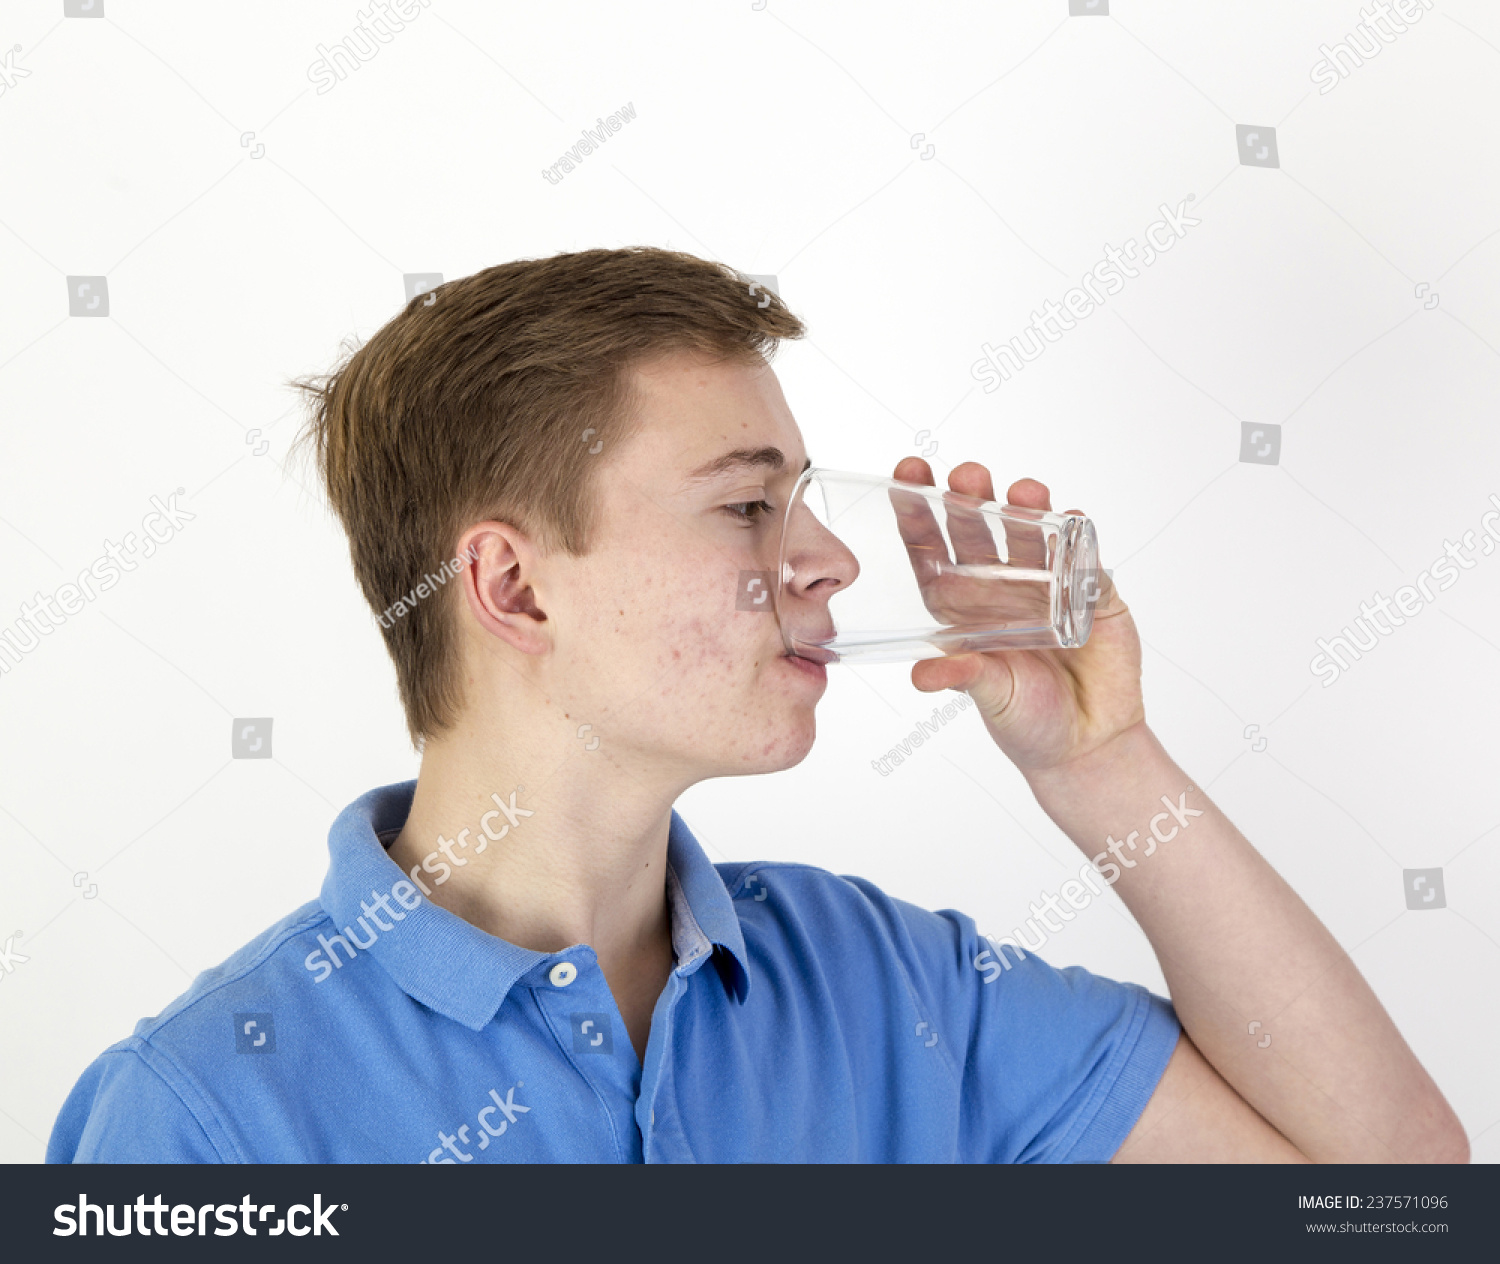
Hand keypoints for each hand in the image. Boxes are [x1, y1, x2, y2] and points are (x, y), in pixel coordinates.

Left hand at [892, 457, 1144, 775]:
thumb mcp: (990, 696)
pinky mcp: (1092, 593)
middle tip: (967, 475)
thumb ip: (963, 677)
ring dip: (1027, 509)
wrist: (1088, 745)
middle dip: (972, 499)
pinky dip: (1079, 536)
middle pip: (981, 532)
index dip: (918, 513)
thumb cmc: (1027, 722)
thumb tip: (923, 676)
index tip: (906, 474)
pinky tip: (1073, 519)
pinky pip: (1084, 556)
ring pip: (1033, 535)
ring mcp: (1048, 586)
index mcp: (962, 607)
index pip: (934, 550)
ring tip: (1023, 492)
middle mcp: (1000, 588)